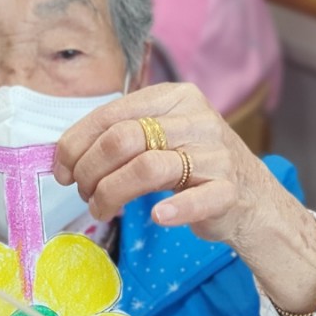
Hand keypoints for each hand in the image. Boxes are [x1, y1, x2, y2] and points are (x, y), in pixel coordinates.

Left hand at [55, 83, 315, 314]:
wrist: (254, 201)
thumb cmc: (195, 170)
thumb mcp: (162, 139)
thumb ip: (122, 137)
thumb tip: (67, 154)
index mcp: (174, 98)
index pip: (112, 113)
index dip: (78, 143)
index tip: (62, 170)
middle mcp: (197, 118)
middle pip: (124, 138)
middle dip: (91, 170)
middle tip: (83, 193)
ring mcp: (216, 153)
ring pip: (149, 167)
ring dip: (113, 193)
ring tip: (102, 209)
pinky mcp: (230, 189)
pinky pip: (196, 198)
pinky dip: (173, 209)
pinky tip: (156, 217)